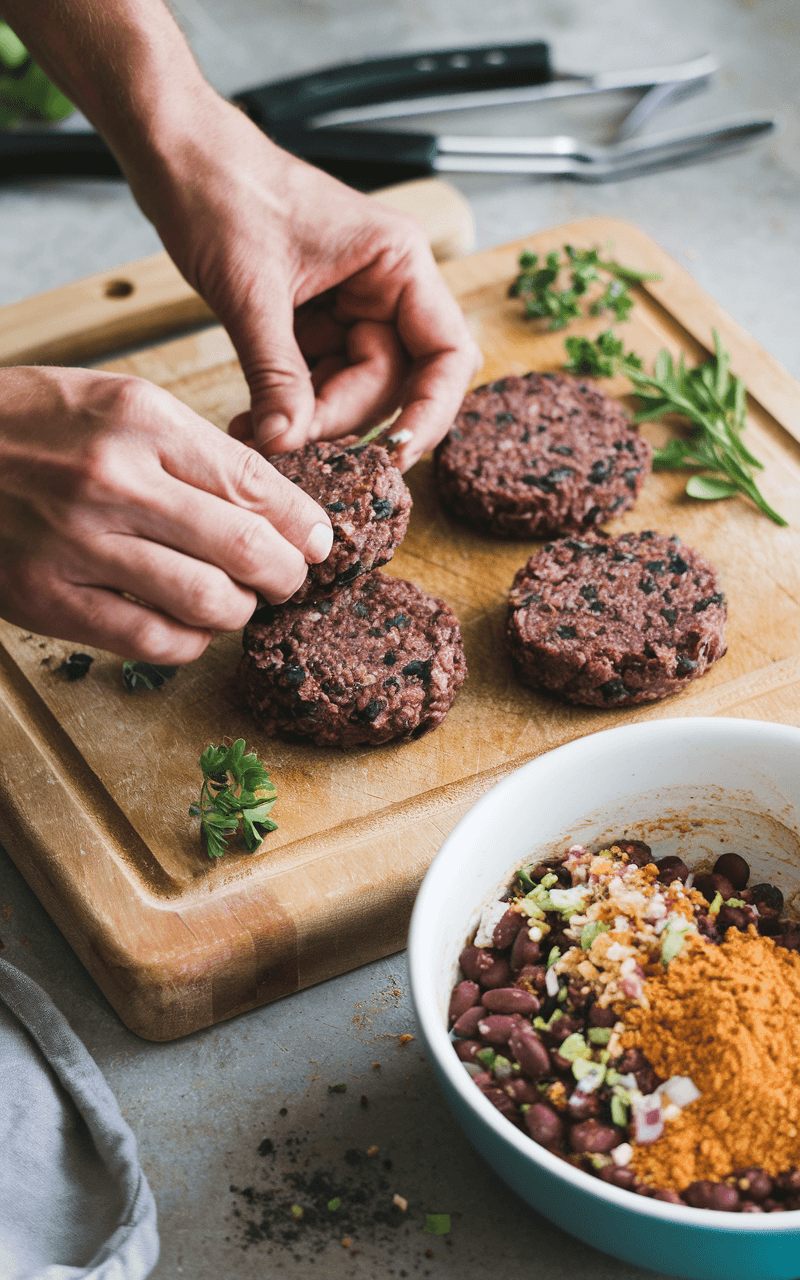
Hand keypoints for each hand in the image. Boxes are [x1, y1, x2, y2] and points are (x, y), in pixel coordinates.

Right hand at [0, 366, 331, 661]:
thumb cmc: (27, 425)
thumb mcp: (115, 402)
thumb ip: (194, 450)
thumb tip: (275, 505)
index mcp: (139, 420)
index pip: (256, 482)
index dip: (304, 523)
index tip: (320, 541)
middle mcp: (113, 480)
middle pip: (245, 548)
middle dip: (287, 574)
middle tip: (289, 579)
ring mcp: (78, 544)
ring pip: (208, 603)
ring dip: (240, 611)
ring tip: (236, 601)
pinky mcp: (50, 600)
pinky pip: (154, 641)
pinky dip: (190, 641)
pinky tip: (190, 625)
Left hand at [130, 92, 480, 469]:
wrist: (174, 155)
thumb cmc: (219, 190)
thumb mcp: (249, 292)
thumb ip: (276, 373)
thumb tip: (286, 442)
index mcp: (397, 263)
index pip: (446, 354)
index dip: (430, 411)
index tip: (395, 456)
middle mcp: (385, 287)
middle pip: (393, 383)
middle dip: (338, 417)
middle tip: (283, 439)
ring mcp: (351, 307)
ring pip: (353, 391)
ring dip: (307, 420)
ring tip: (255, 431)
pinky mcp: (316, 322)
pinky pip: (317, 383)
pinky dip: (288, 407)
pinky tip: (254, 421)